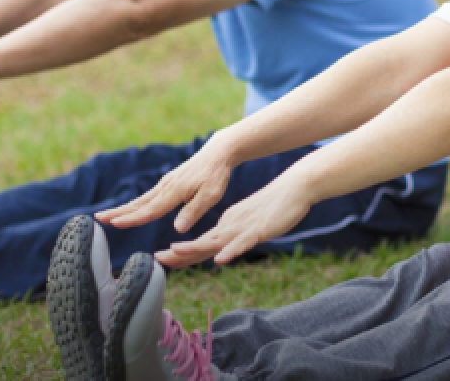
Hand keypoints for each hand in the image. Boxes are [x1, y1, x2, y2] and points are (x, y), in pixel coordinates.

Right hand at [96, 135, 236, 232]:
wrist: (217, 154)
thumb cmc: (216, 176)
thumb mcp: (211, 196)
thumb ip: (193, 211)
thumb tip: (177, 229)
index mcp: (175, 192)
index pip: (151, 210)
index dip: (133, 219)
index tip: (115, 224)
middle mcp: (165, 187)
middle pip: (138, 204)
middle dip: (117, 212)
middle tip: (97, 219)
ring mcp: (164, 184)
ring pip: (140, 200)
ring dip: (122, 208)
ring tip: (104, 216)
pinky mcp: (167, 183)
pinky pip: (147, 197)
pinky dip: (134, 205)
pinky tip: (128, 210)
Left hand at [155, 175, 313, 267]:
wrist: (293, 189)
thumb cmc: (273, 208)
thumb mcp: (248, 225)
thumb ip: (233, 237)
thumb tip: (219, 251)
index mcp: (226, 225)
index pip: (199, 243)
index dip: (180, 254)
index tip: (160, 260)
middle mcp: (229, 226)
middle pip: (200, 244)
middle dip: (178, 254)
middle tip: (156, 260)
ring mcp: (243, 228)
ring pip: (215, 242)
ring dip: (194, 248)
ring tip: (175, 253)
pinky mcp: (258, 230)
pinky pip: (242, 243)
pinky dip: (229, 251)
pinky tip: (219, 259)